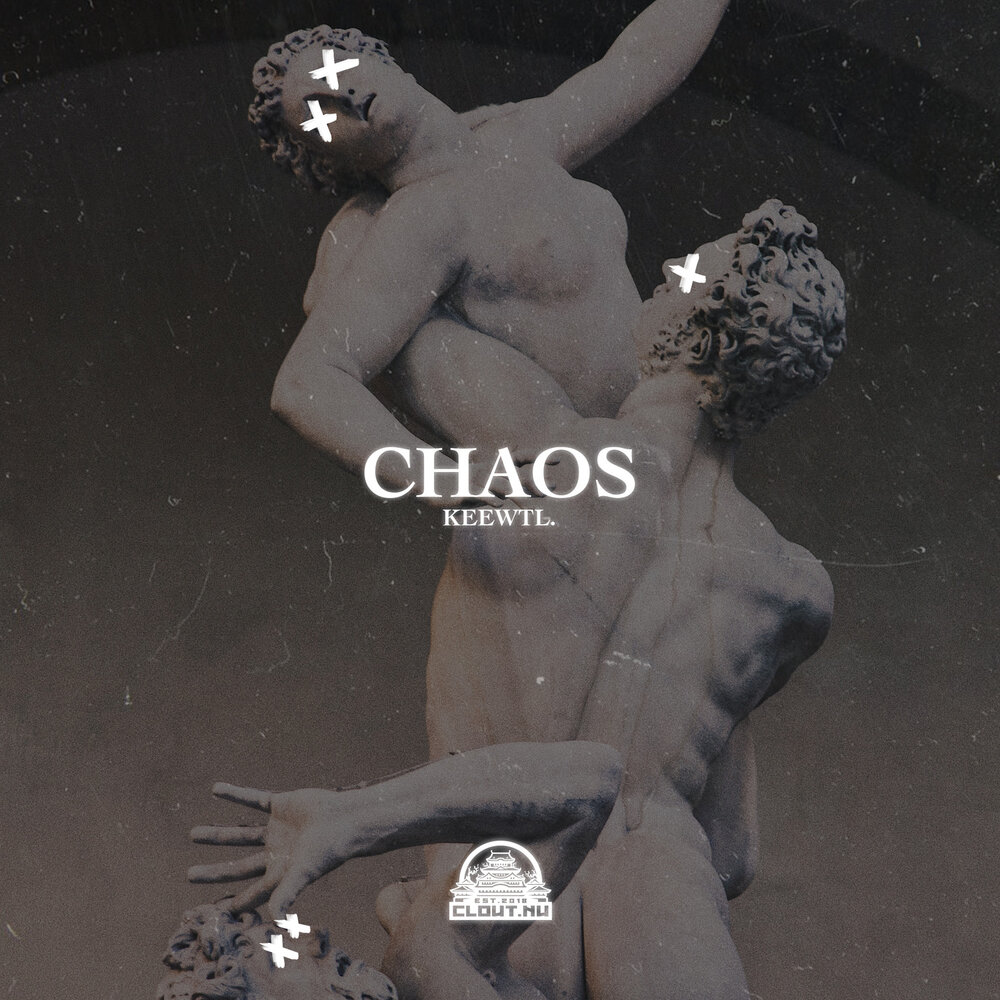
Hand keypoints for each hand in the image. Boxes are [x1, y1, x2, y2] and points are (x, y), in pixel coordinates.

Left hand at [188, 783, 352, 916]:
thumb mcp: (304, 872)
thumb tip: (276, 921)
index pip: (252, 892)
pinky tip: (216, 789)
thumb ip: (287, 894)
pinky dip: (234, 794)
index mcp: (279, 873)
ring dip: (217, 834)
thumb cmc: (328, 849)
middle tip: (189, 875)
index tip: (217, 911)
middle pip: (238, 865)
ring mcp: (276, 828)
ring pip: (240, 833)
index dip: (235, 902)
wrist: (346, 817)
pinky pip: (253, 799)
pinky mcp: (280, 804)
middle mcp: (275, 852)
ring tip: (193, 834)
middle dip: (214, 871)